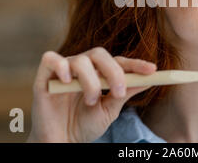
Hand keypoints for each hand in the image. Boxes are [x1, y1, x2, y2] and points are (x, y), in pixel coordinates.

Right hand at [26, 47, 156, 141]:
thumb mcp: (110, 110)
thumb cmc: (84, 126)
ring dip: (90, 81)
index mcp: (99, 73)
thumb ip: (125, 92)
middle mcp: (82, 68)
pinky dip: (61, 66)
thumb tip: (149, 78)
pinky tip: (68, 81)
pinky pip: (50, 59)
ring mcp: (63, 71)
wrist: (61, 142)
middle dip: (113, 71)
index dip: (135, 64)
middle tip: (119, 91)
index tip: (153, 70)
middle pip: (99, 54)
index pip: (118, 62)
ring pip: (80, 60)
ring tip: (90, 101)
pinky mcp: (44, 78)